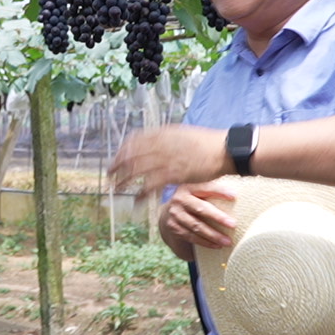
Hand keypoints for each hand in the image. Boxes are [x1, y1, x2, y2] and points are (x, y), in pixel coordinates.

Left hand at [108, 124, 229, 199]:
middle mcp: (161, 145)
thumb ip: (168, 139)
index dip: (122, 150)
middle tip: (110, 175)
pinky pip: (151, 185)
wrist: (224, 150)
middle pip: (131, 155)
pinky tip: (136, 201)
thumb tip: (157, 141)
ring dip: (124, 180)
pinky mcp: (174, 174)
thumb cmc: (207, 143)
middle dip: (118, 166)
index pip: (134, 140)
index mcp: (163, 134)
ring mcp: (167, 159)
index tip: (117, 158)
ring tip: (117, 189)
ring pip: (137, 171)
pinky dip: (141, 194)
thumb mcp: (183, 134)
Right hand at [162, 183, 237, 249]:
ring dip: (213, 235)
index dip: (219, 191)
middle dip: (218, 217)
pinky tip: (217, 245)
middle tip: (233, 224)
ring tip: (228, 241)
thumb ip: (211, 191)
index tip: (234, 196)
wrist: (169, 213)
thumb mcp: (197, 192)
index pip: (205, 188)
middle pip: (200, 209)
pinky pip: (192, 237)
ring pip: (196, 226)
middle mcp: (180, 200)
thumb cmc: (192, 201)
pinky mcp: (174, 228)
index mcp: (188, 187)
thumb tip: (236, 192)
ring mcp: (175, 215)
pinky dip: (205, 242)